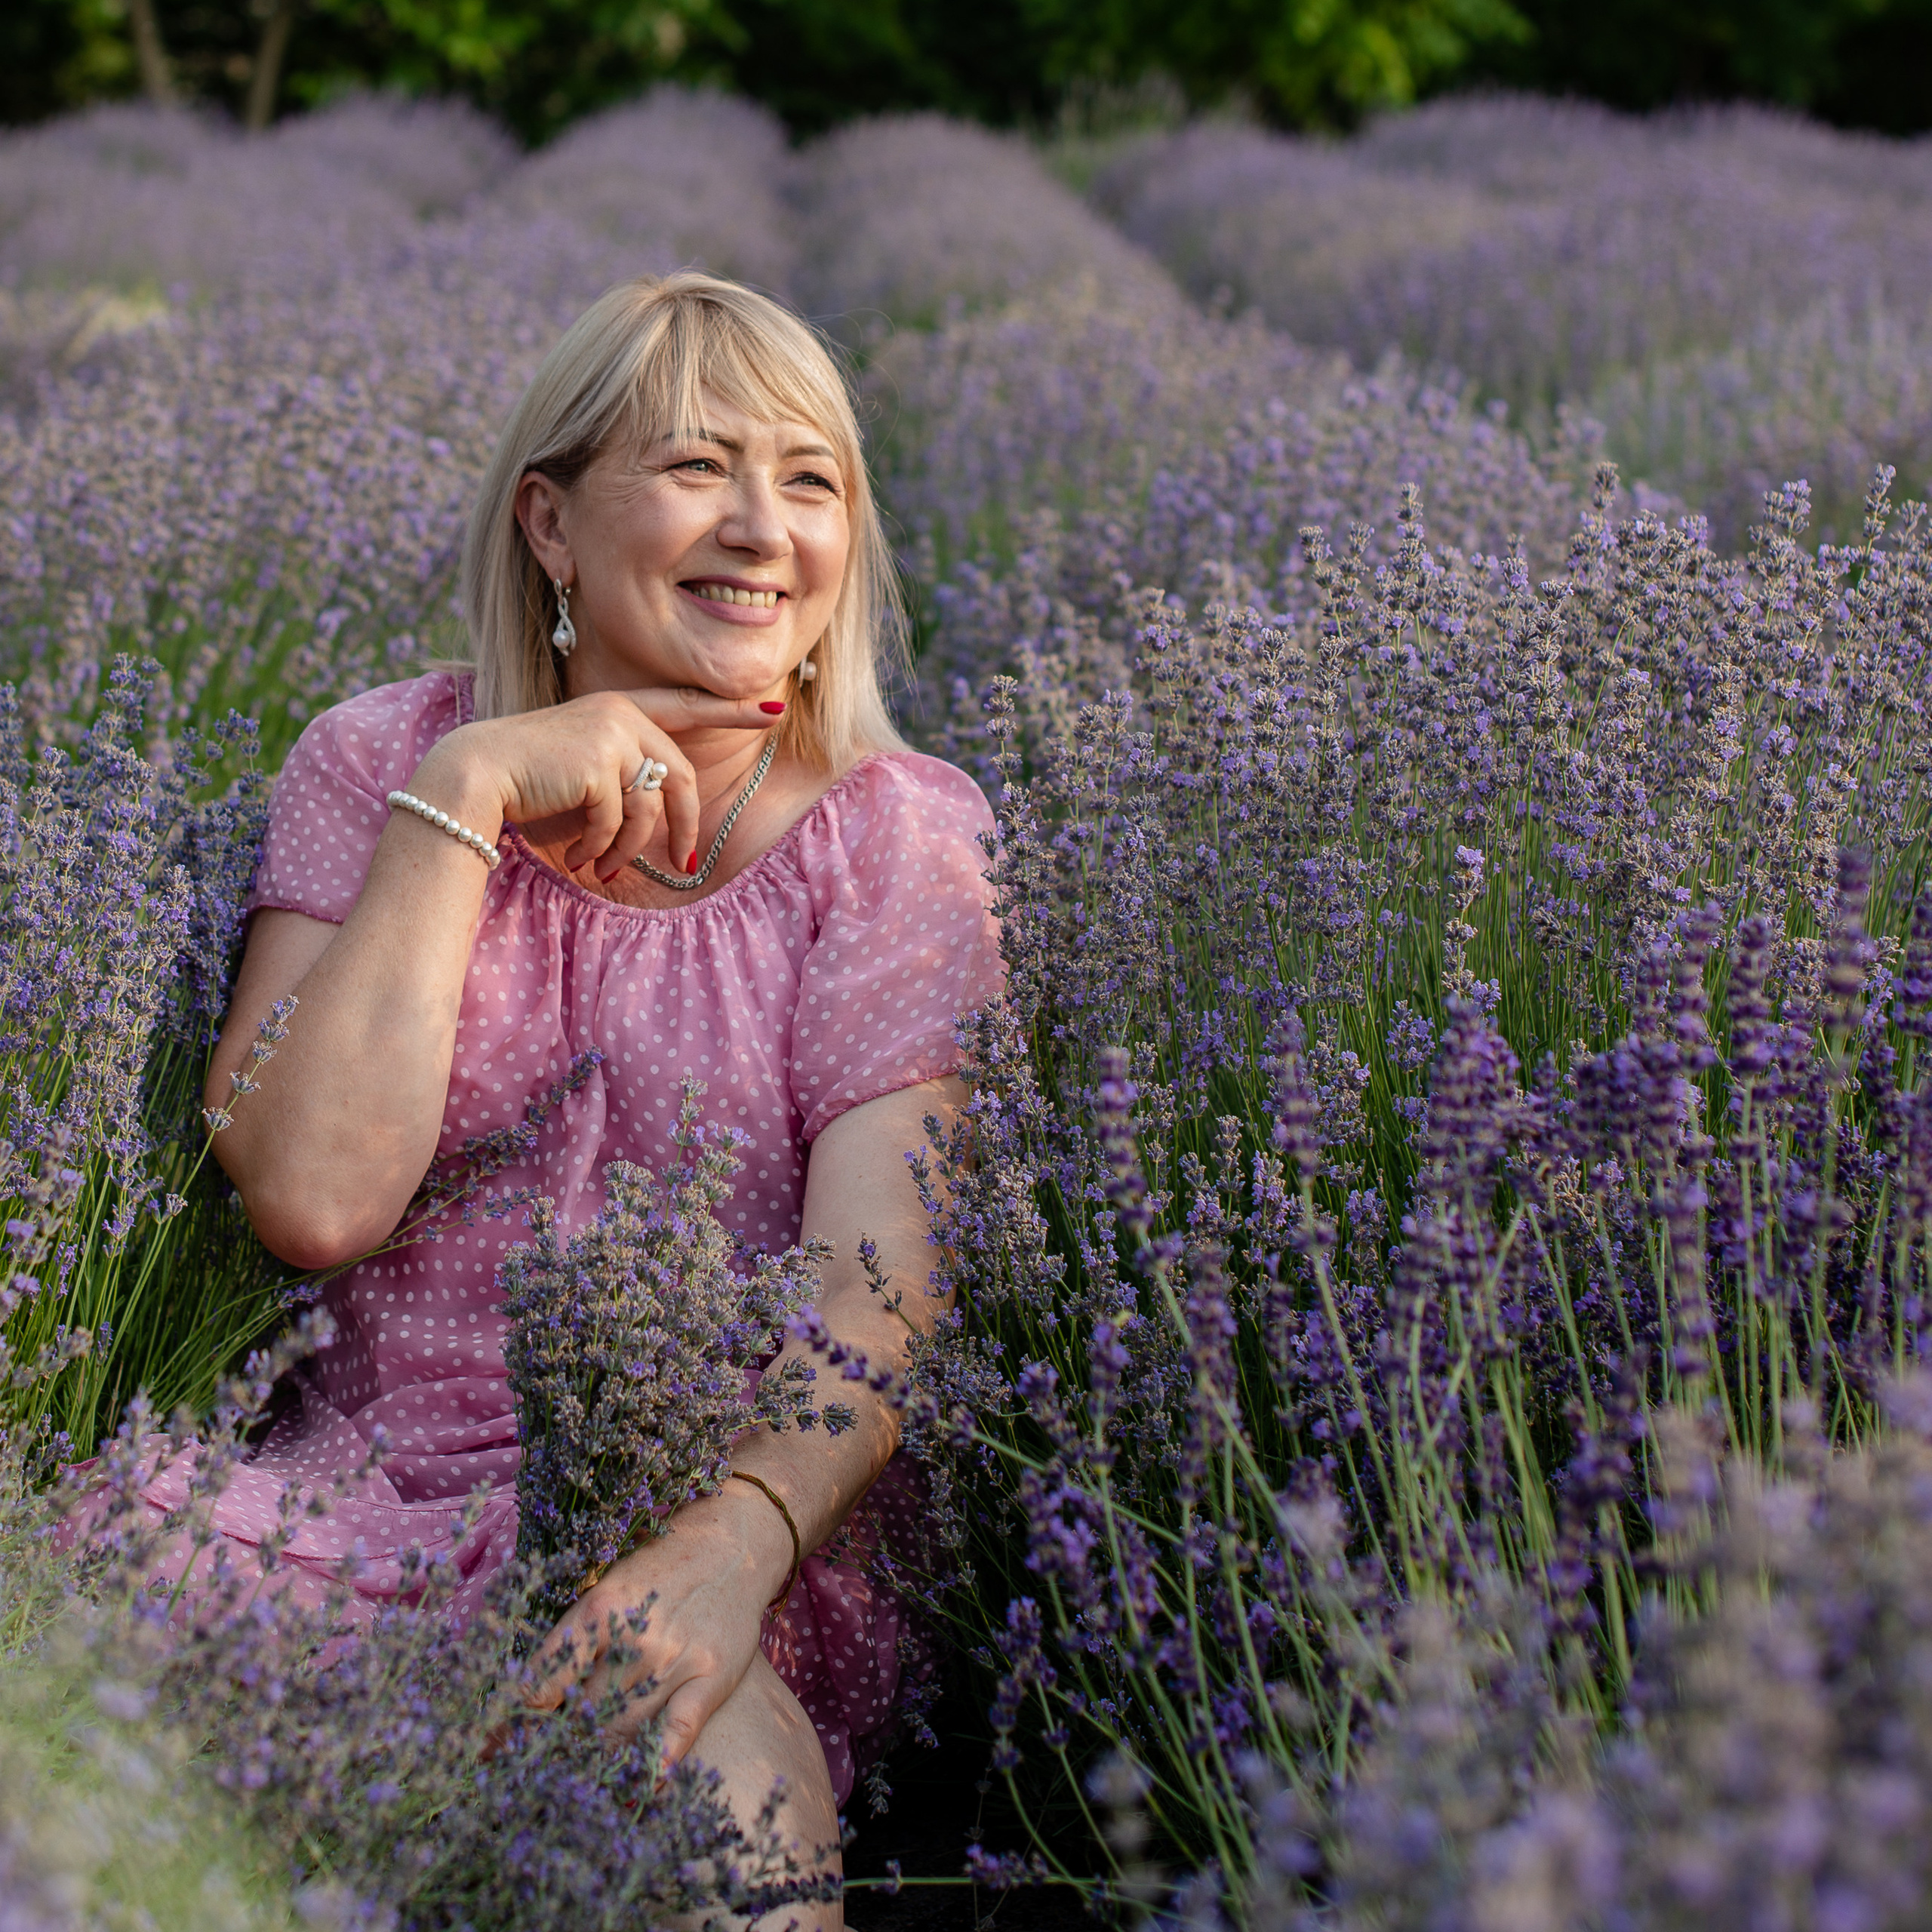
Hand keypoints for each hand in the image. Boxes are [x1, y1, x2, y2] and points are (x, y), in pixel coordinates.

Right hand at [409, 687, 782, 881]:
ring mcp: (612, 734)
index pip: (686, 707)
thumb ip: (628, 782)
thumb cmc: (529, 784)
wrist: (475, 777)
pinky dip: (605, 848)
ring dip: (630, 849)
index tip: (775, 711)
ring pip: (651, 807)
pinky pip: (621, 820)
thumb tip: (668, 827)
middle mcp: (621, 713)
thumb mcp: (586, 776)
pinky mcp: (599, 761)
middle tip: (683, 867)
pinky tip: (582, 858)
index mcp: (620, 710)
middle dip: (684, 829)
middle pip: (681, 778)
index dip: (731, 711)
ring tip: (602, 867)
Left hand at [518, 1488, 788, 1767]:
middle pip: (578, 1714)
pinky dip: (657, 1761)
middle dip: (550, 1747)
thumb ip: (573, 1640)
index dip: (511, 1725)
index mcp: (597, 1610)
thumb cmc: (658, 1567)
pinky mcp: (712, 1675)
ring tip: (570, 1784)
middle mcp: (633, 1638)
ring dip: (592, 1759)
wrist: (731, 1542)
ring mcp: (675, 1659)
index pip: (542, 1683)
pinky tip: (641, 1786)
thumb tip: (525, 1698)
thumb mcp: (606, 1587)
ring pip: (620, 1729)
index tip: (491, 1751)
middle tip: (530, 1772)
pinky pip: (679, 1731)